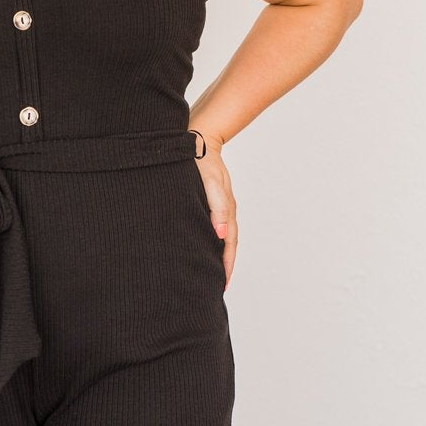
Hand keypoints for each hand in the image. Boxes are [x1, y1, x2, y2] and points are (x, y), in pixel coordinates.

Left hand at [194, 132, 236, 288]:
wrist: (198, 139)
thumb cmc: (201, 161)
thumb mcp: (210, 184)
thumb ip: (217, 209)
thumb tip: (221, 236)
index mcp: (226, 211)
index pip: (228, 245)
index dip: (226, 266)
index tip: (222, 285)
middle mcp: (225, 211)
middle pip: (228, 245)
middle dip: (224, 266)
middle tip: (218, 287)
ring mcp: (219, 206)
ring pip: (221, 237)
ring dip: (219, 256)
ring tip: (212, 273)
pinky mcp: (210, 201)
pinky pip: (214, 226)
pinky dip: (212, 241)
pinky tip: (204, 246)